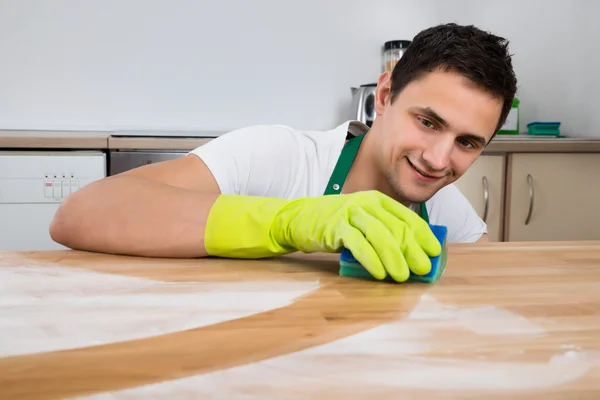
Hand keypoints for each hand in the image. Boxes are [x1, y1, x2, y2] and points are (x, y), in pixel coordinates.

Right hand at [272, 190, 440, 281]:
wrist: (301, 218)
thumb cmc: (337, 223)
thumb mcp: (364, 221)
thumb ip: (385, 232)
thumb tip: (413, 256)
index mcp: (379, 201)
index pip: (407, 217)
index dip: (423, 236)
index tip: (434, 252)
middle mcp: (367, 203)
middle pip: (396, 227)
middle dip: (412, 250)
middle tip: (423, 269)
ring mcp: (351, 214)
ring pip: (380, 235)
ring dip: (394, 257)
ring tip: (402, 276)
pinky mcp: (336, 227)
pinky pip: (358, 244)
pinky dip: (371, 260)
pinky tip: (379, 273)